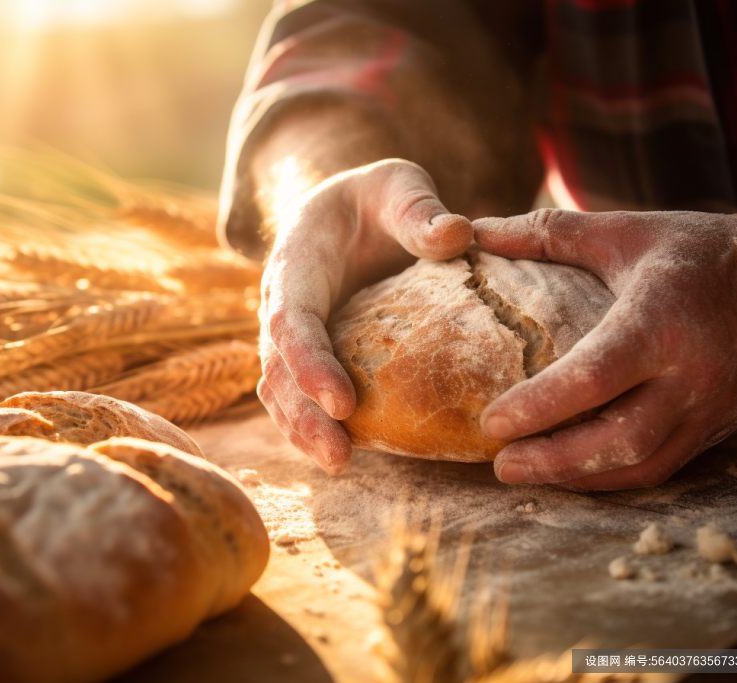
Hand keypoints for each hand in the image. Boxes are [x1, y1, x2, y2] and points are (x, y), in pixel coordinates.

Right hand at [259, 159, 471, 472]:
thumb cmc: (376, 198)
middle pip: (279, 367)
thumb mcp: (397, 184)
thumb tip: (457, 236)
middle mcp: (281, 303)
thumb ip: (418, 208)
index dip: (310, 362)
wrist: (349, 211)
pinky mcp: (307, 354)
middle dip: (304, 414)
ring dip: (302, 430)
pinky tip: (343, 453)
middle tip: (339, 455)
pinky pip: (296, 395)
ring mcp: (290, 334)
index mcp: (296, 263)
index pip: (292, 318)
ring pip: (280, 389)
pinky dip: (310, 426)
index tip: (341, 402)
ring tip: (339, 463)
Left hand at [472, 207, 736, 489]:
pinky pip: (662, 466)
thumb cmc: (692, 250)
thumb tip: (476, 230)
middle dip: (553, 461)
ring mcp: (709, 406)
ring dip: (578, 477)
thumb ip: (547, 233)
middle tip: (501, 464)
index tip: (491, 420)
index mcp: (659, 320)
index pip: (593, 377)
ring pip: (642, 464)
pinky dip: (612, 476)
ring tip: (525, 472)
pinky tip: (571, 473)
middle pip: (618, 439)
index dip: (538, 406)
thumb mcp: (620, 231)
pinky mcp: (717, 426)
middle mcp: (690, 373)